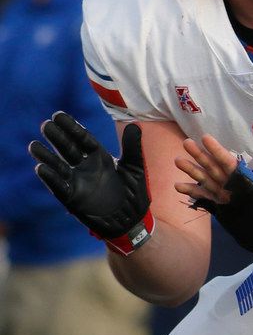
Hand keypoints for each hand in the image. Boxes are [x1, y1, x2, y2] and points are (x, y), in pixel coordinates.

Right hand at [28, 112, 153, 255]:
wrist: (132, 219)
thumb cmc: (134, 192)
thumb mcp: (135, 166)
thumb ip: (133, 147)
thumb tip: (136, 124)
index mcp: (100, 158)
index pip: (83, 139)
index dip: (72, 127)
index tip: (58, 115)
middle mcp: (86, 168)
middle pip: (69, 149)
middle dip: (58, 137)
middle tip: (46, 124)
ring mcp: (78, 183)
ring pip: (59, 166)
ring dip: (47, 156)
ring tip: (34, 145)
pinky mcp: (74, 199)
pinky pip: (59, 187)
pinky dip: (50, 178)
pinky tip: (40, 168)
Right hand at [176, 135, 252, 264]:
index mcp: (246, 183)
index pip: (230, 164)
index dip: (218, 151)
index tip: (206, 138)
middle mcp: (233, 187)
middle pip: (214, 168)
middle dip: (201, 156)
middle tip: (186, 142)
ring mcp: (225, 197)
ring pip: (206, 180)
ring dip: (192, 170)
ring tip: (177, 160)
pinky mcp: (219, 208)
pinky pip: (204, 198)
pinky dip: (192, 192)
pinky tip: (178, 186)